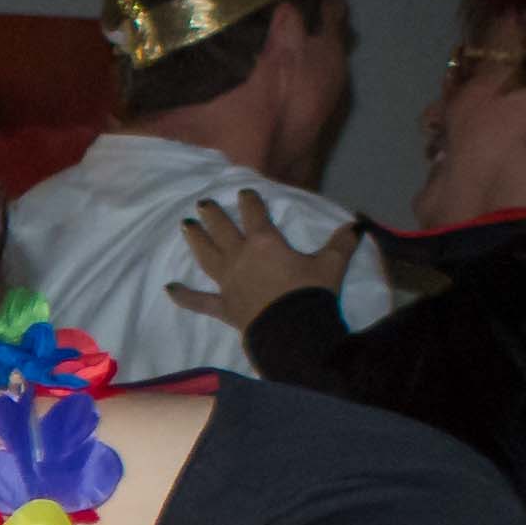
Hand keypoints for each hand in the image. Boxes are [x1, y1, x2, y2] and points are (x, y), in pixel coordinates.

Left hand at [169, 192, 357, 328]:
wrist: (294, 332)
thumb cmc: (311, 294)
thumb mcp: (332, 265)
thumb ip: (341, 244)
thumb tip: (357, 225)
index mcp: (265, 242)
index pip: (254, 214)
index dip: (249, 201)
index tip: (244, 192)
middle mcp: (241, 257)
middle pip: (223, 229)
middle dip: (213, 214)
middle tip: (203, 204)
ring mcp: (228, 282)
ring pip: (206, 255)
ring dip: (196, 239)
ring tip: (185, 226)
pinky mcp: (223, 306)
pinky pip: (199, 301)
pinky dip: (184, 296)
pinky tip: (169, 289)